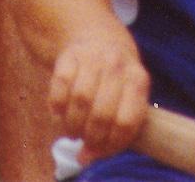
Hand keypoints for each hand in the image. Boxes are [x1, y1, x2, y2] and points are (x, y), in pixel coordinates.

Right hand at [48, 27, 148, 158]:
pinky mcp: (68, 54)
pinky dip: (57, 107)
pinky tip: (59, 114)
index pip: (127, 123)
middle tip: (85, 143)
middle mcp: (116, 64)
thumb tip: (84, 159)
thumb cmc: (116, 79)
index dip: (111, 145)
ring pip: (80, 100)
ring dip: (73, 124)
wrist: (96, 35)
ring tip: (72, 132)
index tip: (100, 151)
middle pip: (102, 114)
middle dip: (91, 137)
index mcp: (138, 79)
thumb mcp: (127, 96)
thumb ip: (112, 130)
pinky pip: (59, 86)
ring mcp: (91, 56)